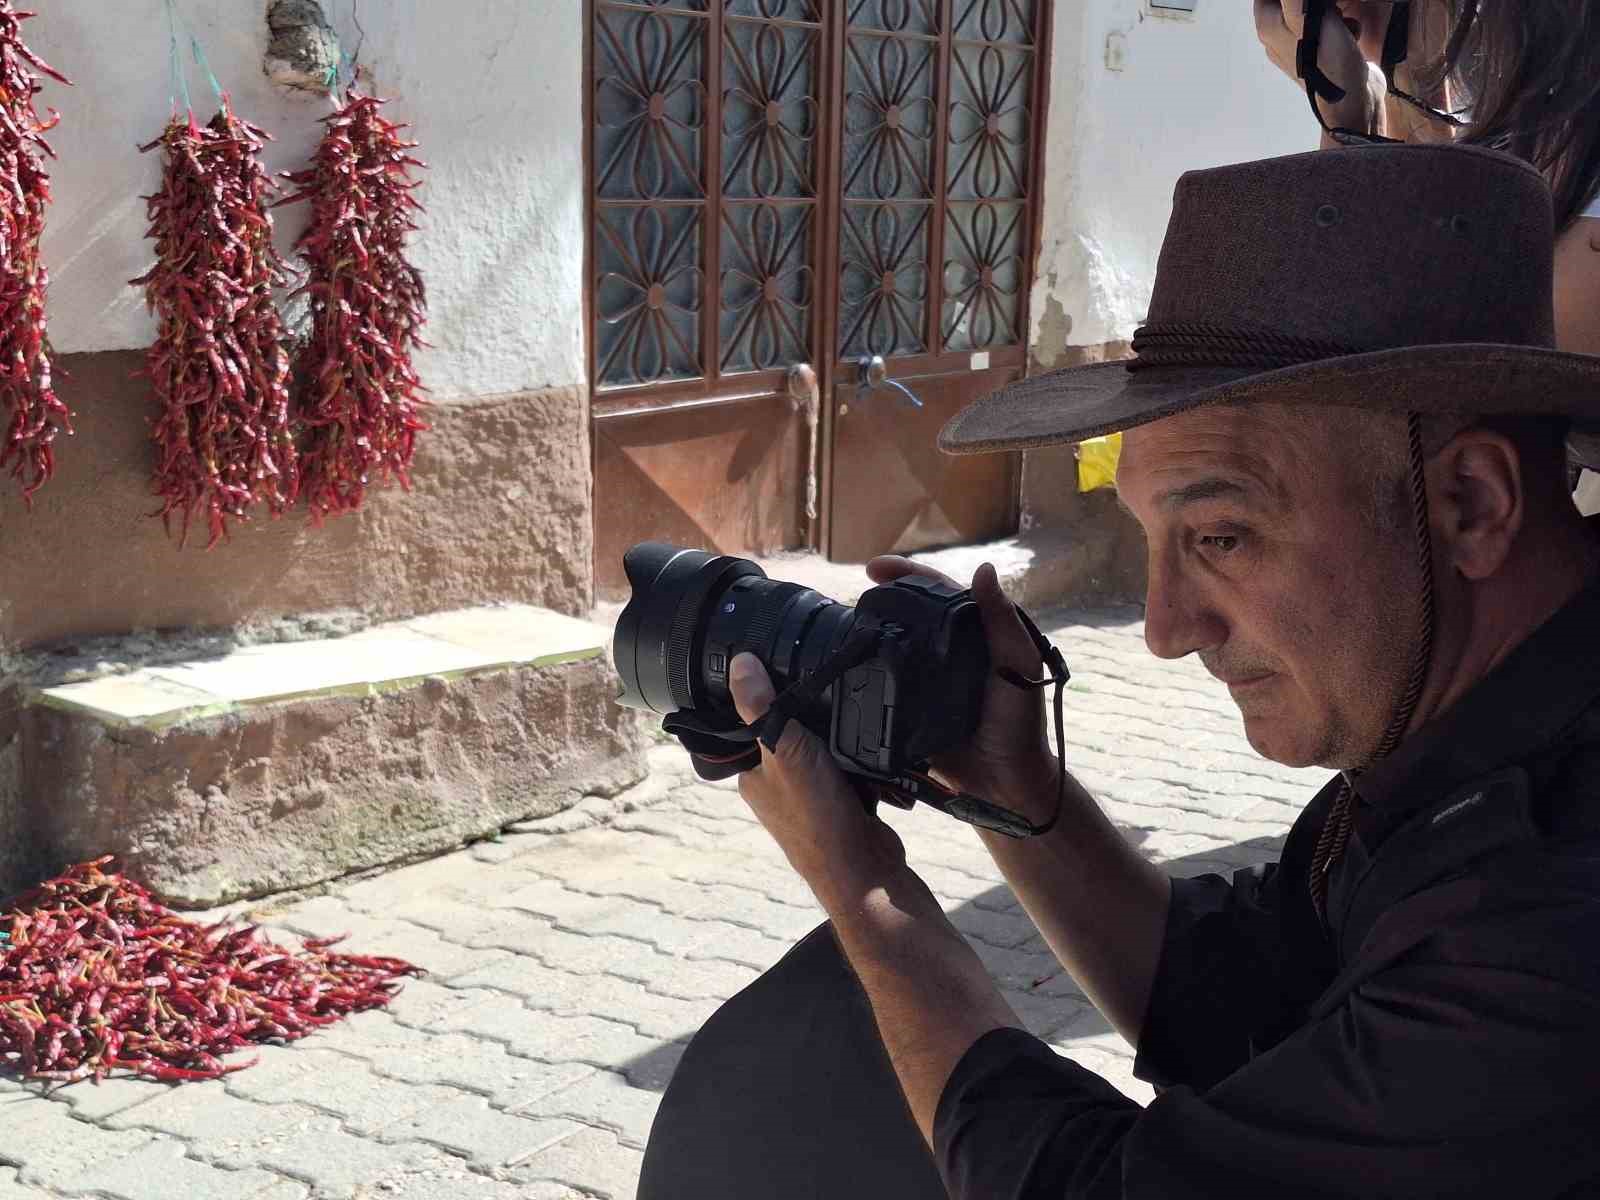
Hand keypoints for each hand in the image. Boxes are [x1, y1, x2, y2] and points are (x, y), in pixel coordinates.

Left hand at [728, 653, 906, 908]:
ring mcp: (809, 799)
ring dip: (835, 737)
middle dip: (808, 716)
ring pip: (820, 751)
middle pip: (788, 734)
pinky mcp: (841, 804)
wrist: (866, 869)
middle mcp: (776, 789)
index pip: (748, 726)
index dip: (764, 699)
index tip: (783, 671)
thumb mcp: (784, 749)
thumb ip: (761, 708)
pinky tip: (867, 747)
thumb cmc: (817, 818)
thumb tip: (739, 665)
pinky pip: (846, 769)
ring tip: (849, 716)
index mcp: (752, 776)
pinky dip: (857, 759)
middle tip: (826, 692)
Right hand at [866, 557, 1058, 823]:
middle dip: (882, 597)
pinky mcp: (909, 708)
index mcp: (975, 634)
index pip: (938, 593)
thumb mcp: (1018, 664)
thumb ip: (1002, 620)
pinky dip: (866, 672)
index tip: (875, 568)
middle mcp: (949, 651)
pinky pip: (884, 685)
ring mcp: (927, 679)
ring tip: (844, 623)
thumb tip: (983, 569)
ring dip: (869, 632)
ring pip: (894, 646)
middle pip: (911, 615)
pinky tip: (846, 664)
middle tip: (854, 591)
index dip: (908, 575)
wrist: (1005, 782)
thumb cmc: (1020, 721)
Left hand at [1255, 0, 1380, 134]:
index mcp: (1267, 25)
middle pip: (1293, 0)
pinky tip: (1350, 36)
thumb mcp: (1306, 17)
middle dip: (1318, 1)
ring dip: (1334, 9)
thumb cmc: (1328, 63)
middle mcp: (1276, 36)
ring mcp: (1298, 46)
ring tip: (1341, 22)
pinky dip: (1342, 25)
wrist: (1353, 101)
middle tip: (1332, 7)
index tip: (1313, 3)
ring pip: (1314, 10)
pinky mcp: (1320, 53)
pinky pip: (1329, 26)